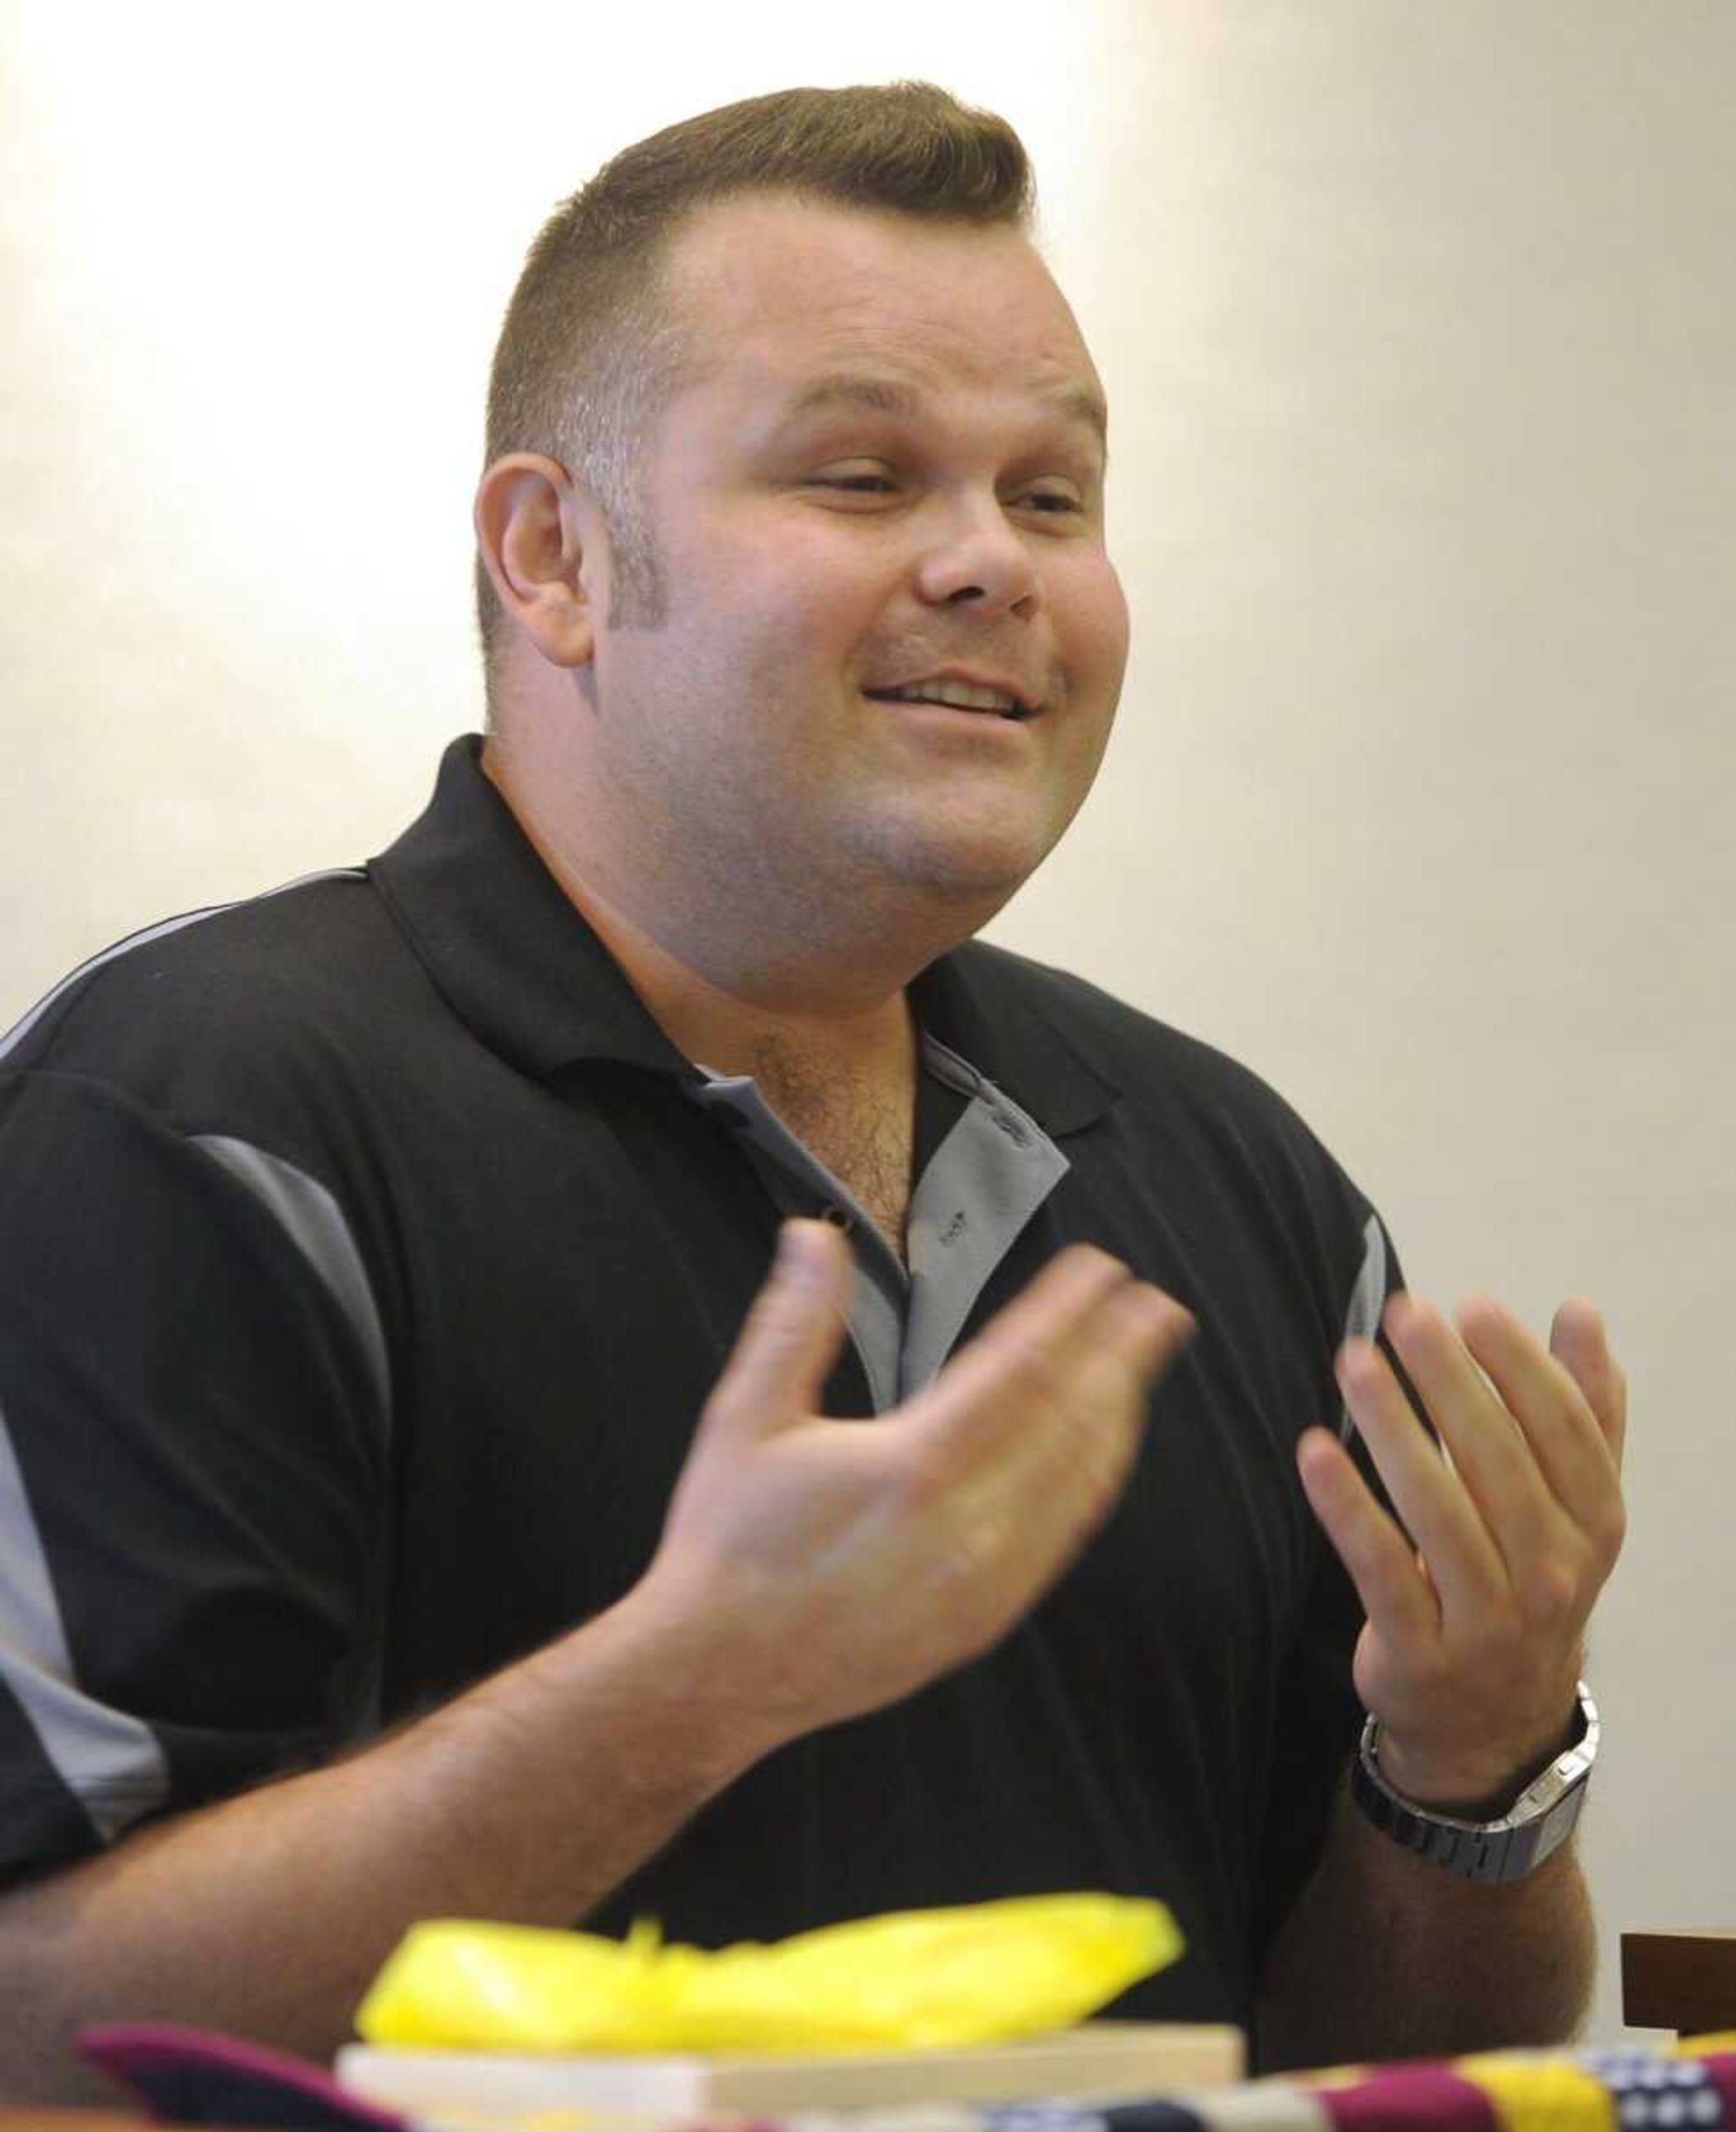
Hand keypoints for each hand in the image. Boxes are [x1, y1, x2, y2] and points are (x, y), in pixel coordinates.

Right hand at [644, 1219, 1194, 1743]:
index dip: (1068, 1312)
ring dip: (1118, 1414)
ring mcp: (986, 1579)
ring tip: (1142, 1364)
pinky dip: (1094, 1482)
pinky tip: (1101, 1453)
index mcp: (914, 1466)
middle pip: (1070, 1420)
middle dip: (1120, 1355)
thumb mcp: (748, 1417)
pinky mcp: (987, 1618)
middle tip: (1157, 1306)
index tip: (1101, 1270)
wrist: (721, 1672)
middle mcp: (967, 1526)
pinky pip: (1063, 1537)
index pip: (1020, 1367)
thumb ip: (794, 1323)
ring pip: (1079, 1482)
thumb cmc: (731, 1543)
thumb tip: (814, 1238)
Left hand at [1297, 1291, 1626, 1810]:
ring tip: (1354, 1362)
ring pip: (1439, 1512)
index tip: (1470, 1305)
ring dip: (1394, 1429)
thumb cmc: (1527, 1577)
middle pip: (1499, 1463)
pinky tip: (1313, 1452)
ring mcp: (1488, 1621)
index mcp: (1595, 1525)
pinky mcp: (1421, 1653)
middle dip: (1450, 1381)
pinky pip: (1382, 1570)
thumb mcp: (1572, 1504)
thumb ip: (1584, 1408)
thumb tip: (1582, 1312)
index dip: (1519, 1366)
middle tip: (1403, 1313)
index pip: (1565, 1431)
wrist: (1492, 1719)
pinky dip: (1348, 1510)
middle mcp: (1553, 1574)